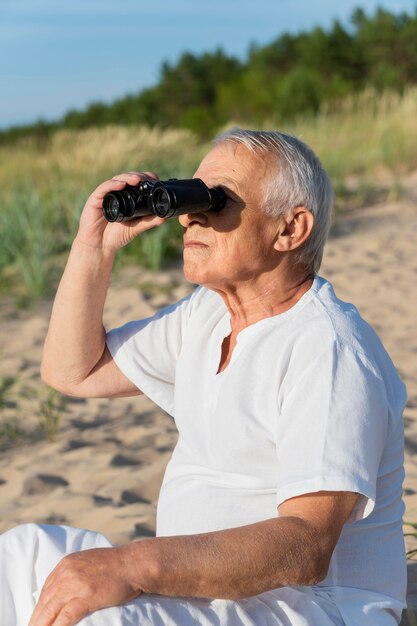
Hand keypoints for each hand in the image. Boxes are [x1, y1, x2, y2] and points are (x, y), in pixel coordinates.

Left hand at [28, 545, 142, 625]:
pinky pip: (65, 617)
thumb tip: (65, 587)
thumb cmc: (116, 564)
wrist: (135, 563)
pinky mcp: (86, 596)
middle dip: (36, 620)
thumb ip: (75, 572)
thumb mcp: (89, 561)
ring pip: (50, 610)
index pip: (46, 589)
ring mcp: (76, 584)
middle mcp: (67, 572)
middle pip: (45, 601)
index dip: (40, 607)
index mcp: (66, 564)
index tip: (37, 619)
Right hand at [76, 171, 164, 250]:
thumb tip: (165, 216)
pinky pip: (103, 189)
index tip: (156, 179)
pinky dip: (112, 185)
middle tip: (148, 179)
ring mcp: (105, 195)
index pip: (135, 182)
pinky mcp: (95, 200)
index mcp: (125, 197)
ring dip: (128, 177)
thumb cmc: (116, 236)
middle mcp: (115, 193)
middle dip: (138, 176)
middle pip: (127, 178)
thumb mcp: (136, 228)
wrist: (99, 247)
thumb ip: (149, 221)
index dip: (146, 178)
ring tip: (138, 180)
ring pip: (116, 180)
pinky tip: (121, 185)